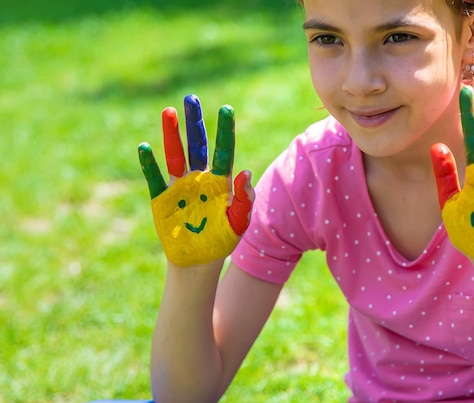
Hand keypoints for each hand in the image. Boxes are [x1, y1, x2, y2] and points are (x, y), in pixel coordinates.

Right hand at [138, 95, 252, 266]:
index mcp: (221, 182)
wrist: (198, 262)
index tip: (226, 109)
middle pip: (198, 145)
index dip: (225, 131)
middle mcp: (200, 178)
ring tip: (168, 111)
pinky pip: (155, 178)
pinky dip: (150, 164)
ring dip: (172, 134)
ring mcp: (180, 187)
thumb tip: (245, 172)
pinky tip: (145, 147)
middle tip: (191, 99)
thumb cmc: (221, 241)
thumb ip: (243, 199)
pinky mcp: (162, 199)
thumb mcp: (238, 222)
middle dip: (194, 123)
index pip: (224, 151)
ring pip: (176, 155)